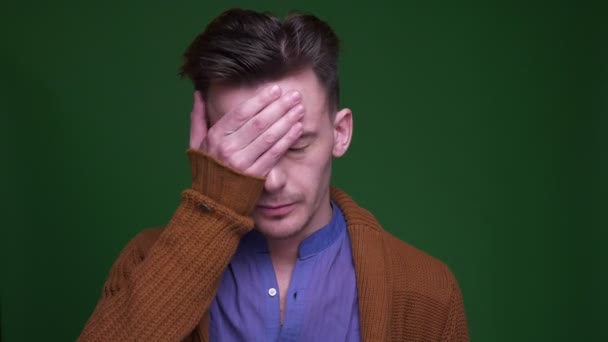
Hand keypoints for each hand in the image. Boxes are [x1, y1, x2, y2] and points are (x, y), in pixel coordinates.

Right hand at [189, 85, 303, 176]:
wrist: (214, 202)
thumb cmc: (207, 168)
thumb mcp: (196, 143)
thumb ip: (198, 118)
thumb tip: (198, 93)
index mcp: (215, 137)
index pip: (241, 113)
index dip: (260, 100)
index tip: (275, 89)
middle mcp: (228, 149)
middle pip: (259, 122)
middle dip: (279, 107)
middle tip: (295, 95)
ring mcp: (243, 163)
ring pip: (269, 137)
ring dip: (287, 121)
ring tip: (300, 109)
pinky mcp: (256, 176)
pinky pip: (274, 154)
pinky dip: (287, 140)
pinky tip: (298, 129)